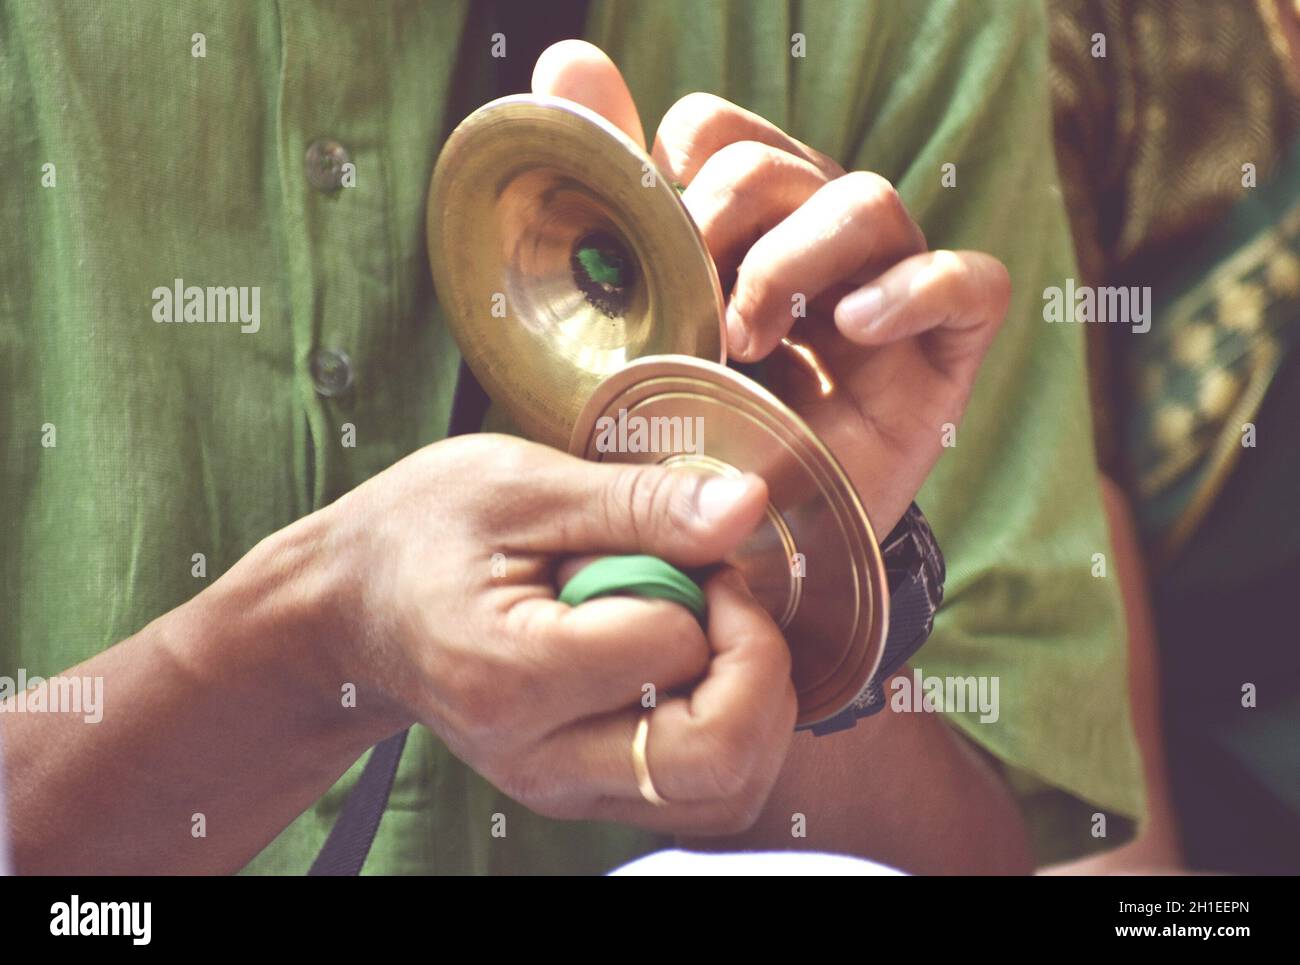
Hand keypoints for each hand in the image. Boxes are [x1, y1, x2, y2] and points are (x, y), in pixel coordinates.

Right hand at [319, 434, 795, 832]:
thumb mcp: (519, 484)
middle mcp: (542, 759)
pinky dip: (733, 729)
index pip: (673, 649)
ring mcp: (564, 789)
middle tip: (719, 596)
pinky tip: (698, 667)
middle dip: (758, 663)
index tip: (677, 543)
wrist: (353, 610)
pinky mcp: (585, 795)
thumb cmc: (423, 532)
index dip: (705, 584)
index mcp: (511, 676)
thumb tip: (747, 507)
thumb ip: (639, 502)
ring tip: (707, 630)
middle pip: (717, 757)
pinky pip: (702, 793)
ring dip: (756, 704)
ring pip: (727, 792)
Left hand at [533, 42, 1009, 534]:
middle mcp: (812, 245)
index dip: (680, 171)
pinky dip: (917, 289)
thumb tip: (568, 55)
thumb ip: (606, 194)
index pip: (718, 132)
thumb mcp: (623, 325)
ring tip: (749, 336)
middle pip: (783, 161)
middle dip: (727, 216)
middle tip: (697, 307)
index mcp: (734, 230)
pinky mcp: (942, 355)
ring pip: (870, 201)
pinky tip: (856, 327)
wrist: (737, 557)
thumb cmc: (678, 439)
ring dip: (796, 257)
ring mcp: (884, 296)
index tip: (657, 249)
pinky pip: (971, 283)